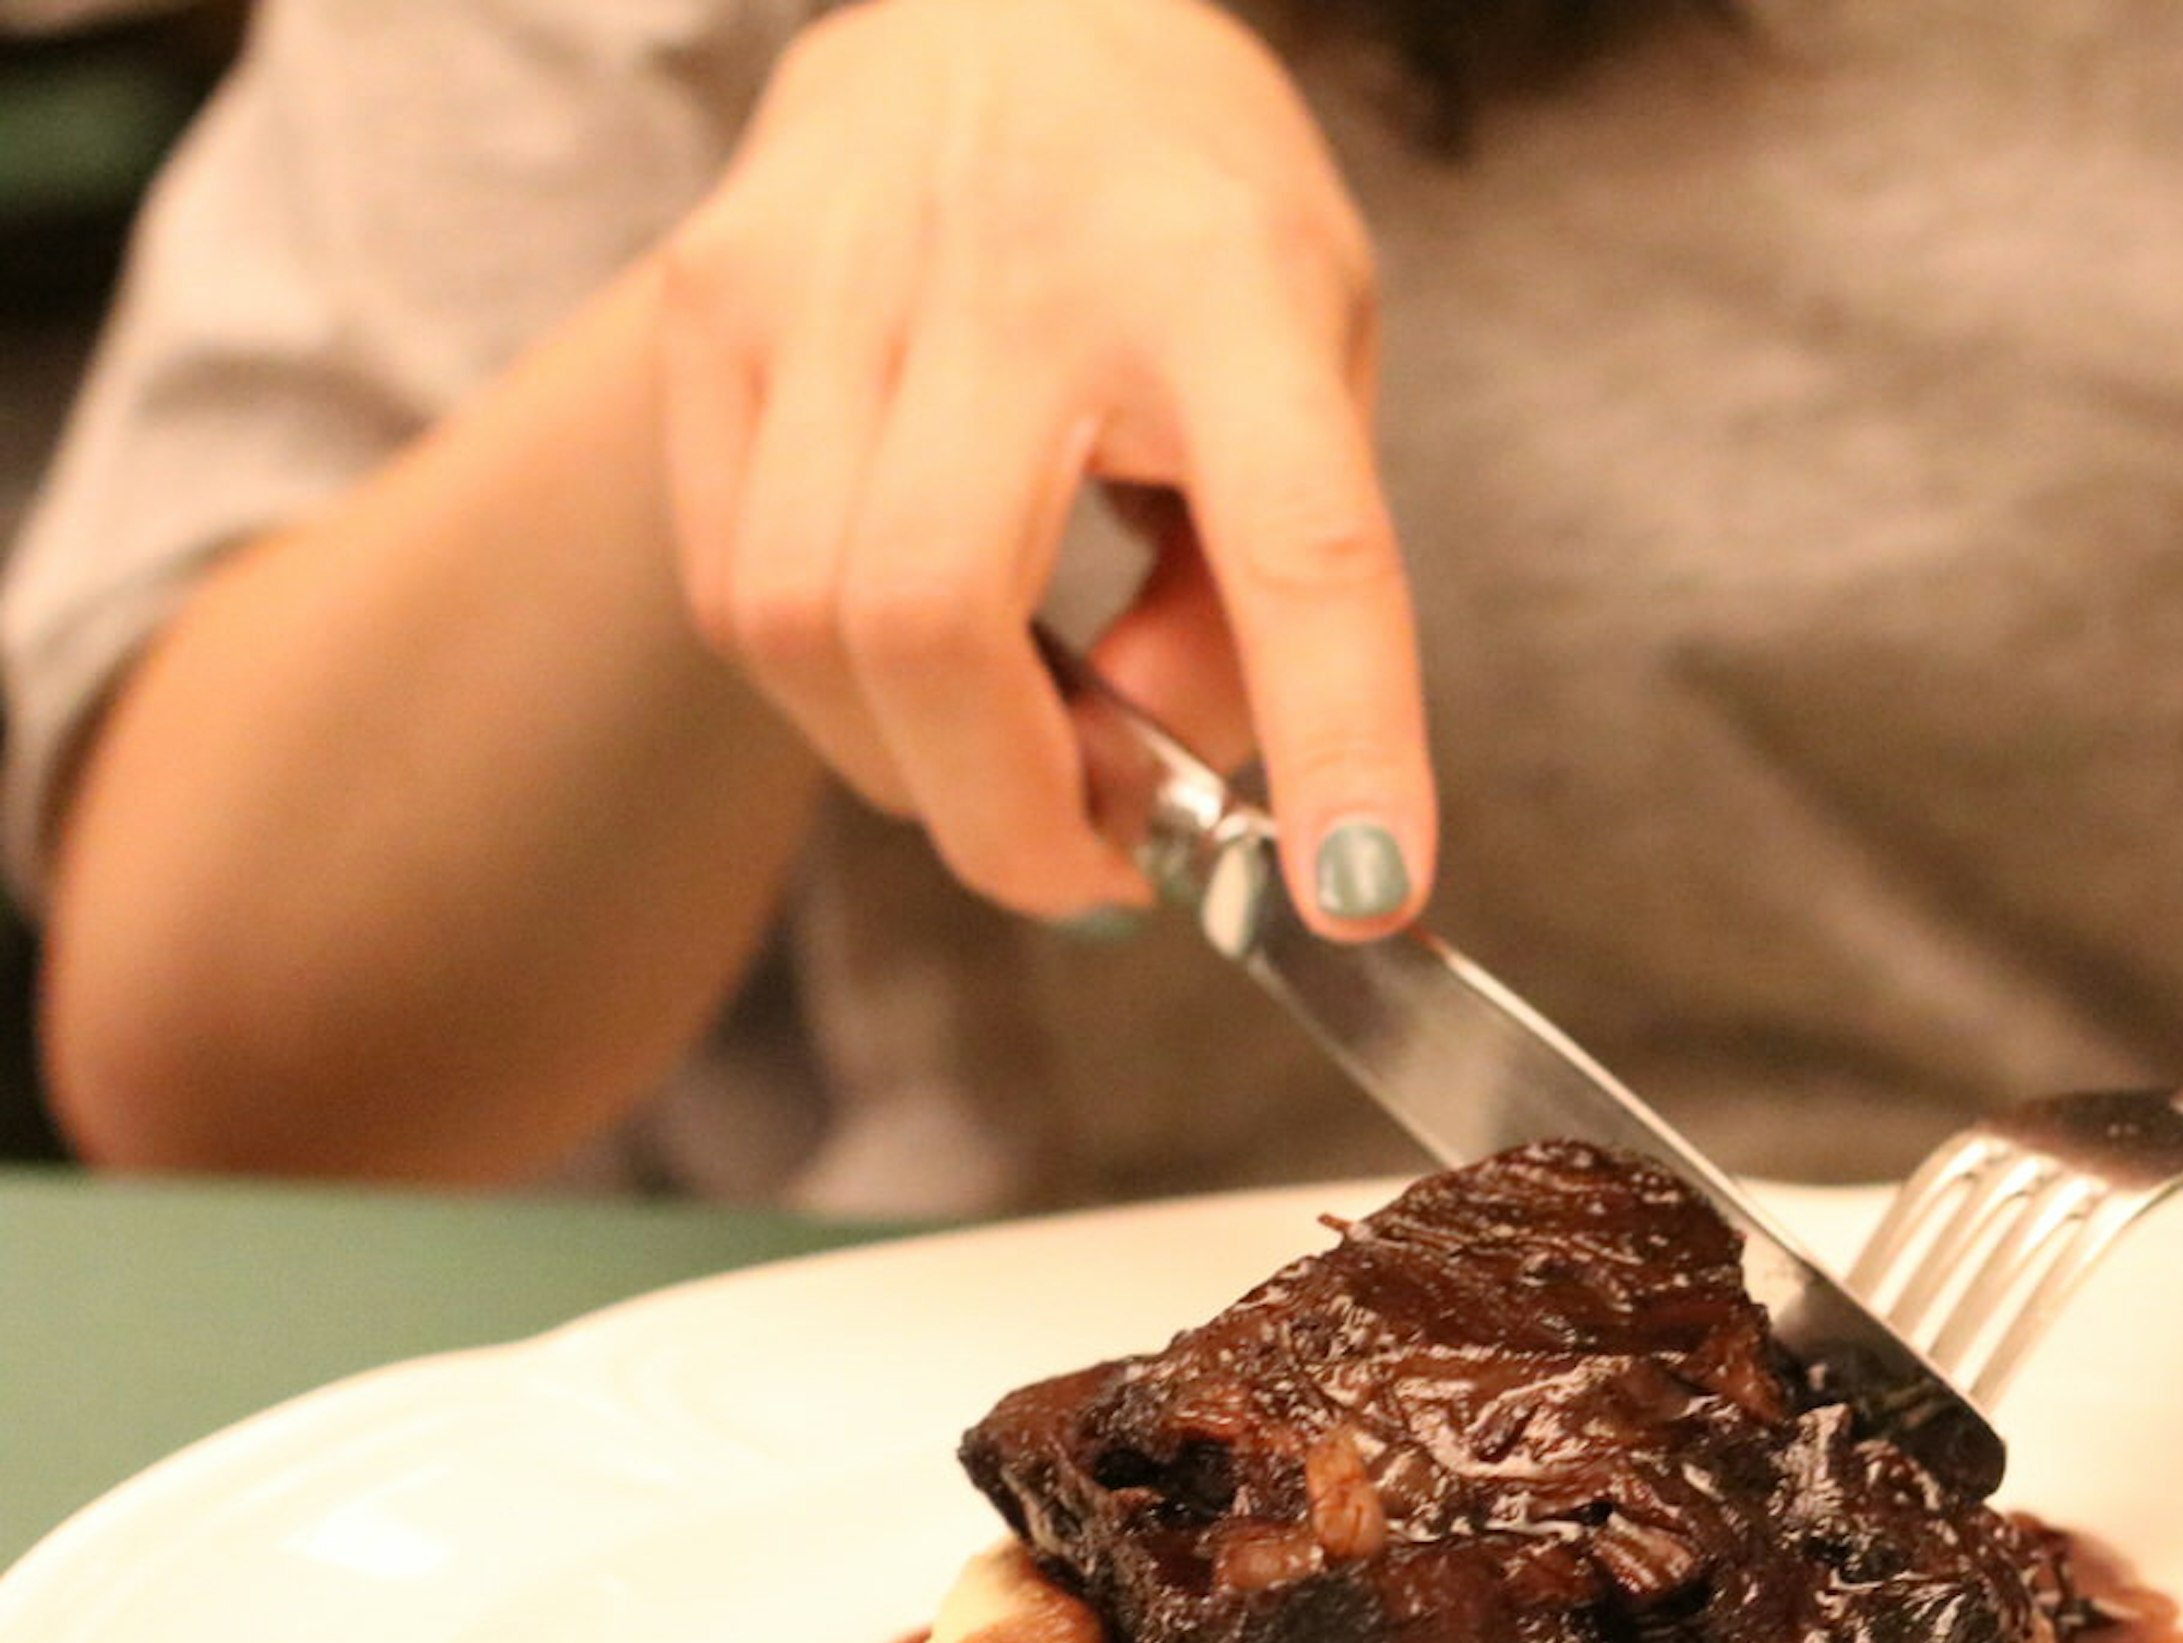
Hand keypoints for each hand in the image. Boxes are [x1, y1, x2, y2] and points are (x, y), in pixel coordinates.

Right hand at [654, 0, 1428, 932]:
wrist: (1009, 3)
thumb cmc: (1184, 219)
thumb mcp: (1313, 361)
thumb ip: (1268, 585)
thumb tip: (1153, 778)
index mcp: (1225, 288)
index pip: (1298, 540)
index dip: (1336, 736)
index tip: (1354, 895)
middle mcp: (1013, 270)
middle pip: (939, 619)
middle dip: (1014, 814)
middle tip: (1099, 854)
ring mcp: (829, 280)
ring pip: (804, 628)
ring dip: (916, 766)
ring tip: (1015, 747)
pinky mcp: (709, 306)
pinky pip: (730, 589)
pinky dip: (830, 690)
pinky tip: (912, 656)